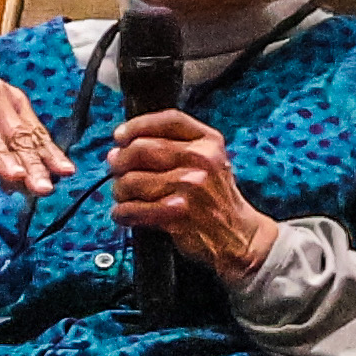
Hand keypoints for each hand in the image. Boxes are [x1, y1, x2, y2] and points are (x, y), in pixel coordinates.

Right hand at [0, 58, 63, 194]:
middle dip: (31, 162)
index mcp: (11, 101)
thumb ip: (4, 150)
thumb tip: (22, 184)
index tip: (65, 173)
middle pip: (16, 135)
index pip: (34, 132)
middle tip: (43, 186)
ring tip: (15, 176)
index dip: (50, 153)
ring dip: (2, 156)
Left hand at [111, 111, 277, 279]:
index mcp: (208, 142)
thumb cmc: (215, 197)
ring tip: (124, 195)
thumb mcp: (208, 161)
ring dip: (120, 190)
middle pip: (141, 149)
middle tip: (116, 169)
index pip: (167, 120)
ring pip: (132, 180)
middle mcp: (201, 160)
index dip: (137, 125)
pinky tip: (125, 214)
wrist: (238, 234)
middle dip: (121, 161)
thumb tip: (121, 146)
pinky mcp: (177, 213)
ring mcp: (190, 187)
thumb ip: (174, 146)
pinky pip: (133, 209)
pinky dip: (122, 213)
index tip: (120, 136)